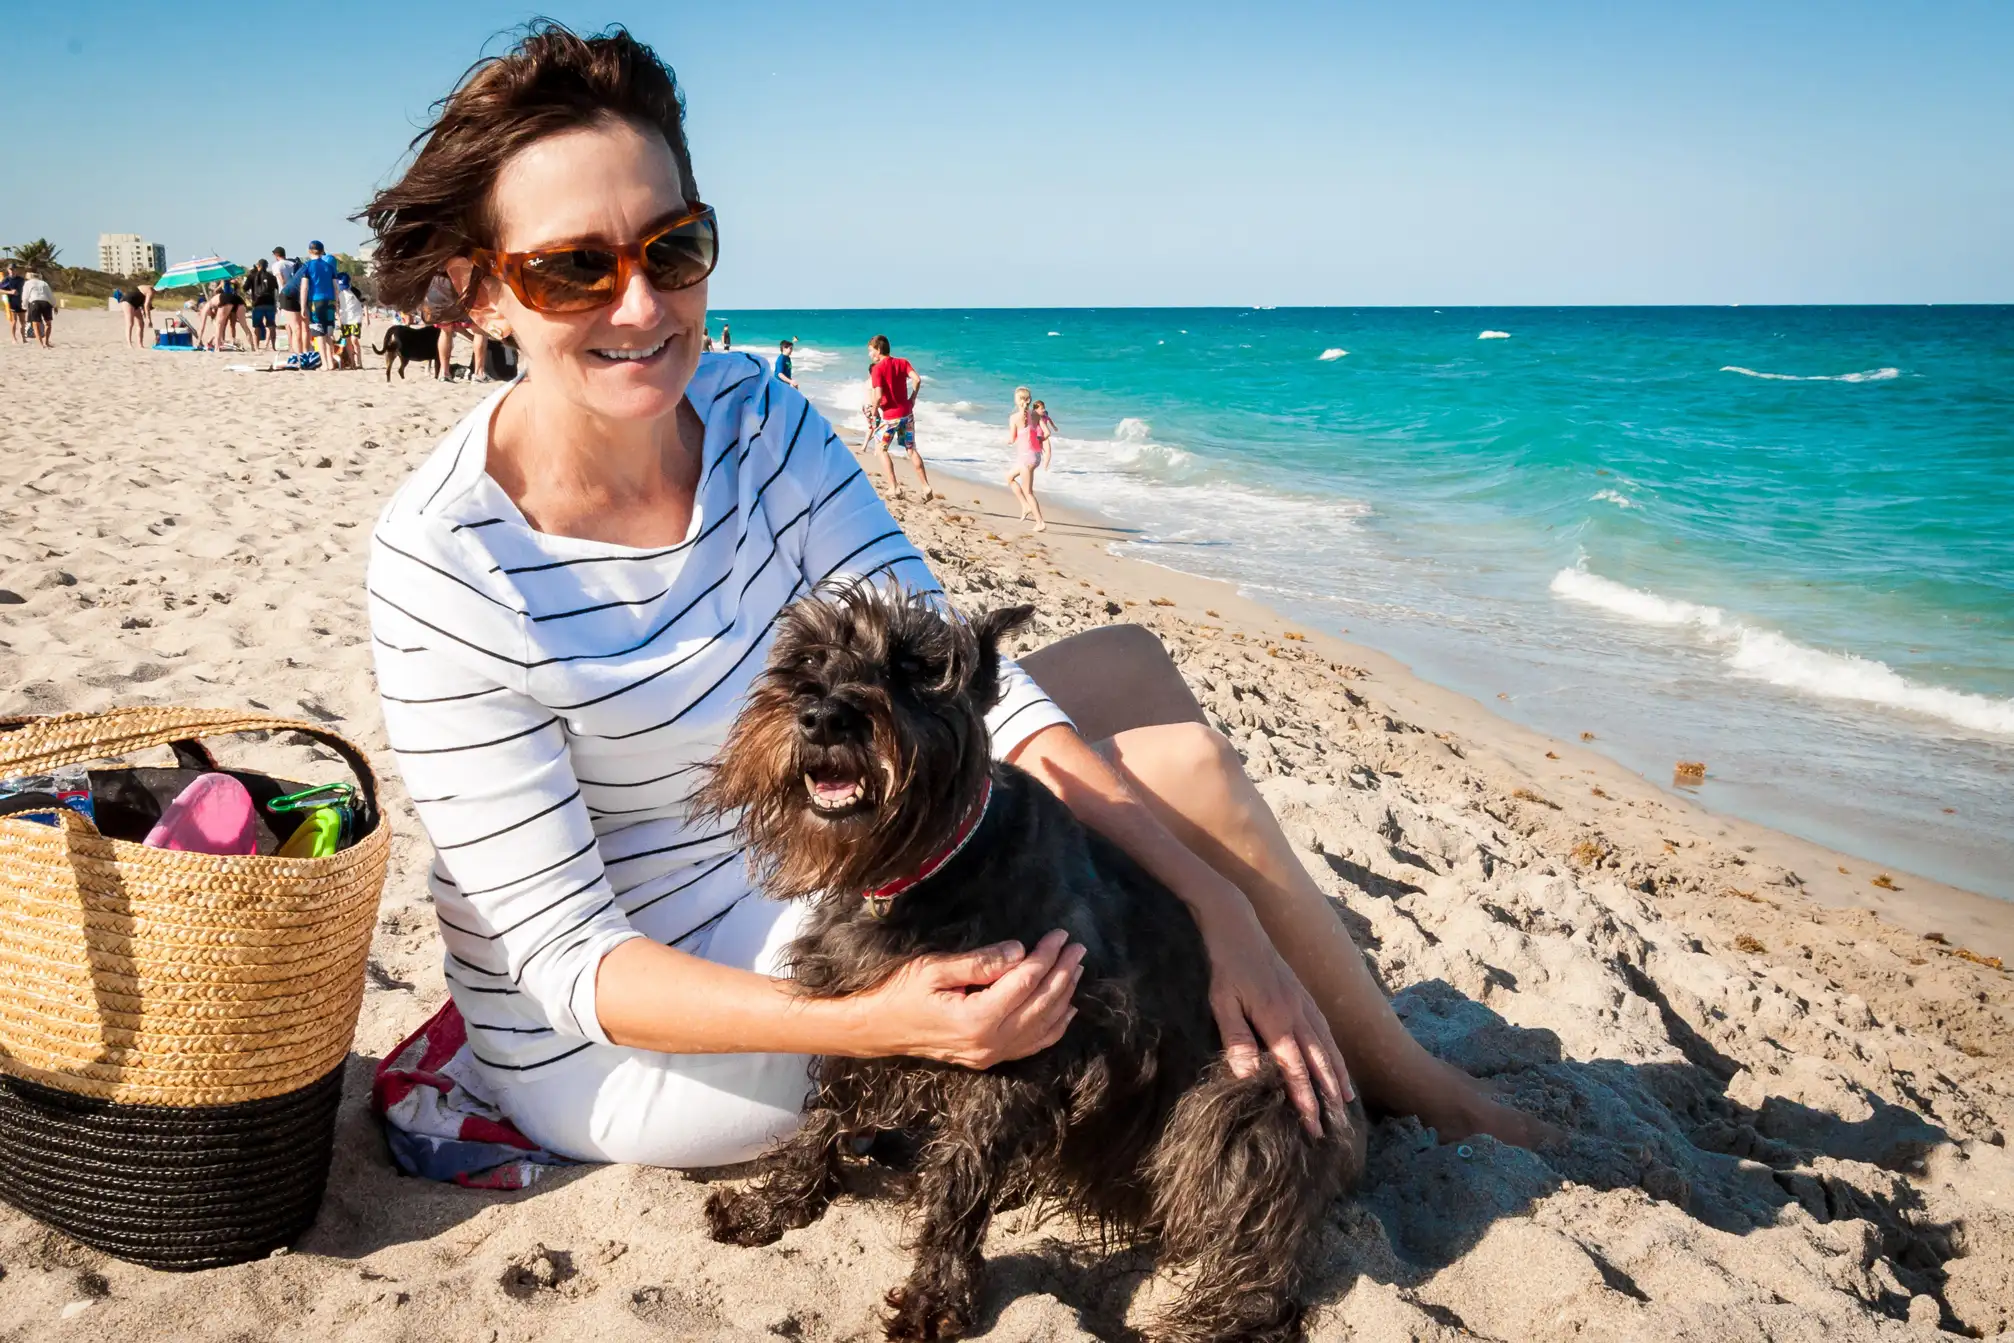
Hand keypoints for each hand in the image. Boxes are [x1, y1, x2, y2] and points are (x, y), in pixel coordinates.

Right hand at [855, 929, 1082, 1068]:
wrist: (877, 1030)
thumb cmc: (900, 993)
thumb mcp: (935, 969)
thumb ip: (980, 962)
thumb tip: (1019, 951)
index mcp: (976, 1019)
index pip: (1024, 983)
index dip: (1046, 957)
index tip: (1060, 935)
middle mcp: (989, 1043)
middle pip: (1040, 1005)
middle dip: (1062, 974)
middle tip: (1078, 948)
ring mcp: (990, 1055)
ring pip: (1041, 1027)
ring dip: (1063, 997)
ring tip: (1077, 969)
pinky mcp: (988, 1059)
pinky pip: (1031, 1045)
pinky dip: (1053, 1027)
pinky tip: (1067, 1010)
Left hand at [1197, 900, 1351, 1136]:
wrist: (1236, 923)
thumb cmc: (1224, 964)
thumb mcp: (1221, 1001)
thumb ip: (1235, 1038)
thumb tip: (1248, 1075)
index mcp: (1276, 1020)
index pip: (1295, 1069)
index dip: (1305, 1100)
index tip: (1313, 1126)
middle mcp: (1297, 1013)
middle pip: (1319, 1061)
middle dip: (1329, 1094)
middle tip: (1337, 1123)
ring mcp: (1303, 1002)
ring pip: (1327, 1044)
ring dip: (1338, 1073)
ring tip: (1347, 1098)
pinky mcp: (1302, 993)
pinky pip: (1324, 1027)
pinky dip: (1334, 1048)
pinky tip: (1336, 1059)